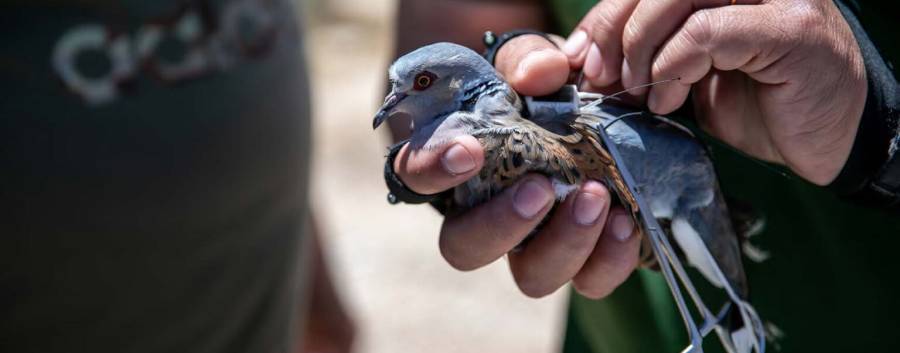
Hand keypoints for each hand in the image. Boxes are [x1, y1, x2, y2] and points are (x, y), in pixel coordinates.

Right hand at [393, 37, 640, 297]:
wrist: (590, 110)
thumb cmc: (541, 85)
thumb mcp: (531, 59)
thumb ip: (528, 59)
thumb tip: (542, 72)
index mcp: (453, 165)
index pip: (416, 175)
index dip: (434, 169)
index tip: (469, 150)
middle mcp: (482, 217)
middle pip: (464, 248)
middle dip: (502, 224)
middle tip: (541, 187)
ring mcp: (531, 245)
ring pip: (530, 277)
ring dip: (564, 244)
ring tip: (597, 198)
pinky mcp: (582, 258)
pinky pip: (590, 281)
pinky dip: (610, 258)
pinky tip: (627, 222)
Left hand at [561, 0, 866, 184]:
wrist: (823, 138)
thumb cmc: (753, 101)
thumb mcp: (683, 71)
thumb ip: (641, 51)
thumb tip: (576, 55)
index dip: (603, 15)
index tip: (581, 59)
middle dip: (614, 29)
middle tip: (603, 77)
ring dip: (642, 48)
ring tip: (639, 90)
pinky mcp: (789, 27)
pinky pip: (706, 32)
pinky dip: (674, 68)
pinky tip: (671, 100)